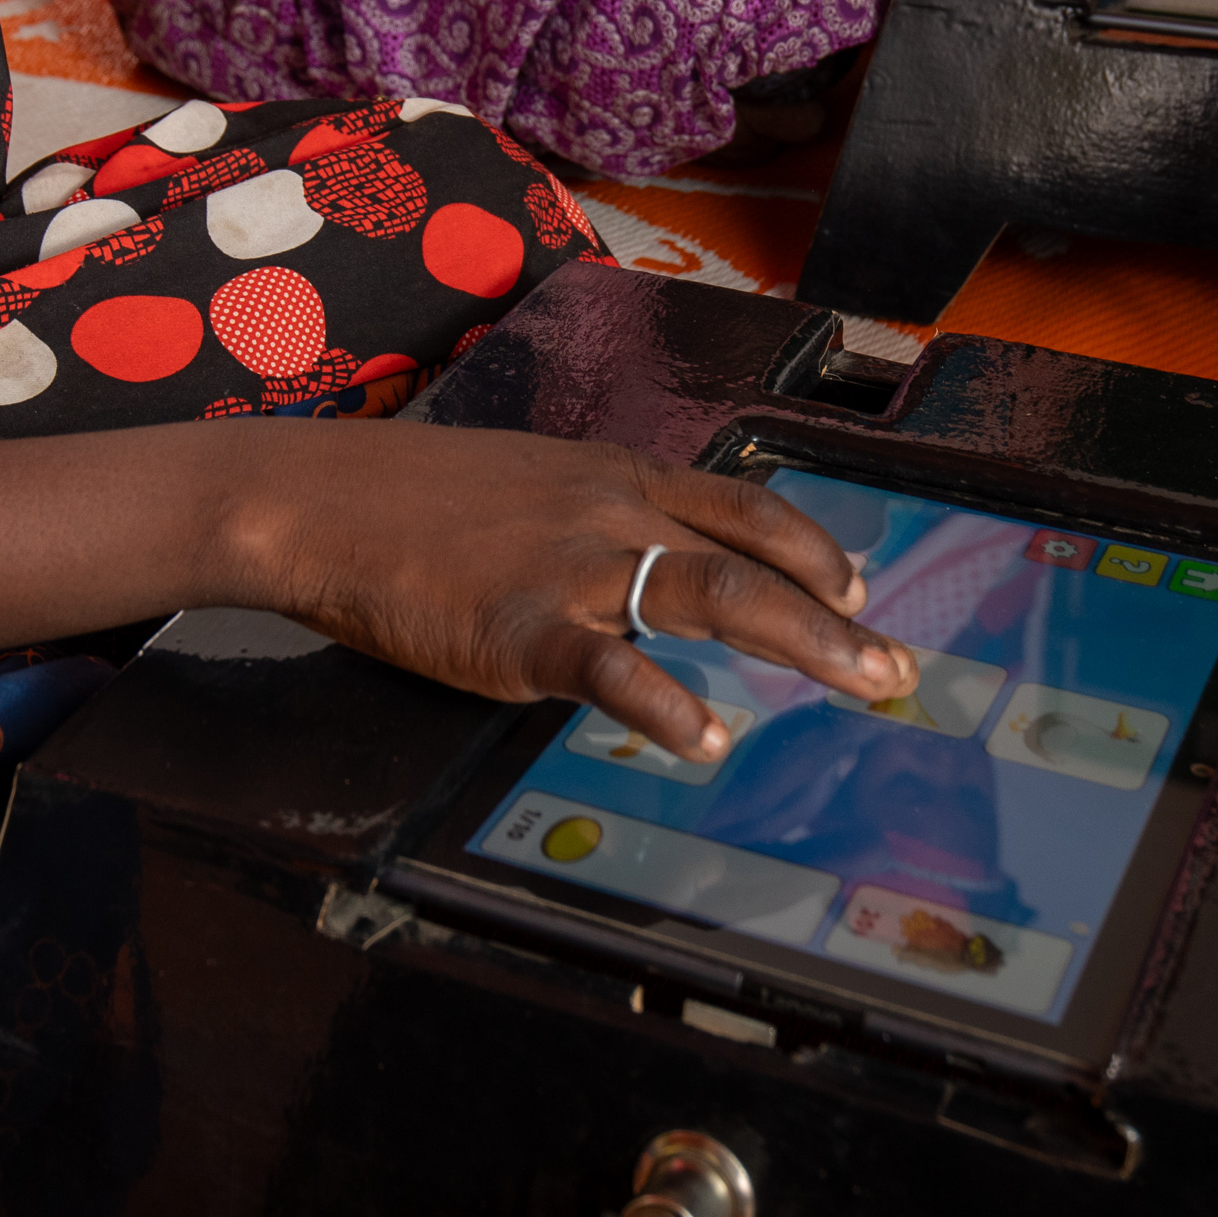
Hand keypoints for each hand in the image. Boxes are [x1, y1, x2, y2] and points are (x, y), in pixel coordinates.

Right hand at [240, 424, 915, 761]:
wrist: (322, 502)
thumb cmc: (412, 502)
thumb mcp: (527, 483)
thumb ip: (591, 520)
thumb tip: (640, 568)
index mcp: (613, 477)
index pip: (742, 506)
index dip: (813, 548)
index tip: (861, 590)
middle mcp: (610, 511)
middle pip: (753, 556)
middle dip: (838, 614)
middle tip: (895, 666)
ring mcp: (572, 566)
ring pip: (712, 594)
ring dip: (802, 641)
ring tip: (859, 684)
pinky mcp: (522, 627)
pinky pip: (612, 668)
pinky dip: (667, 706)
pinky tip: (705, 739)